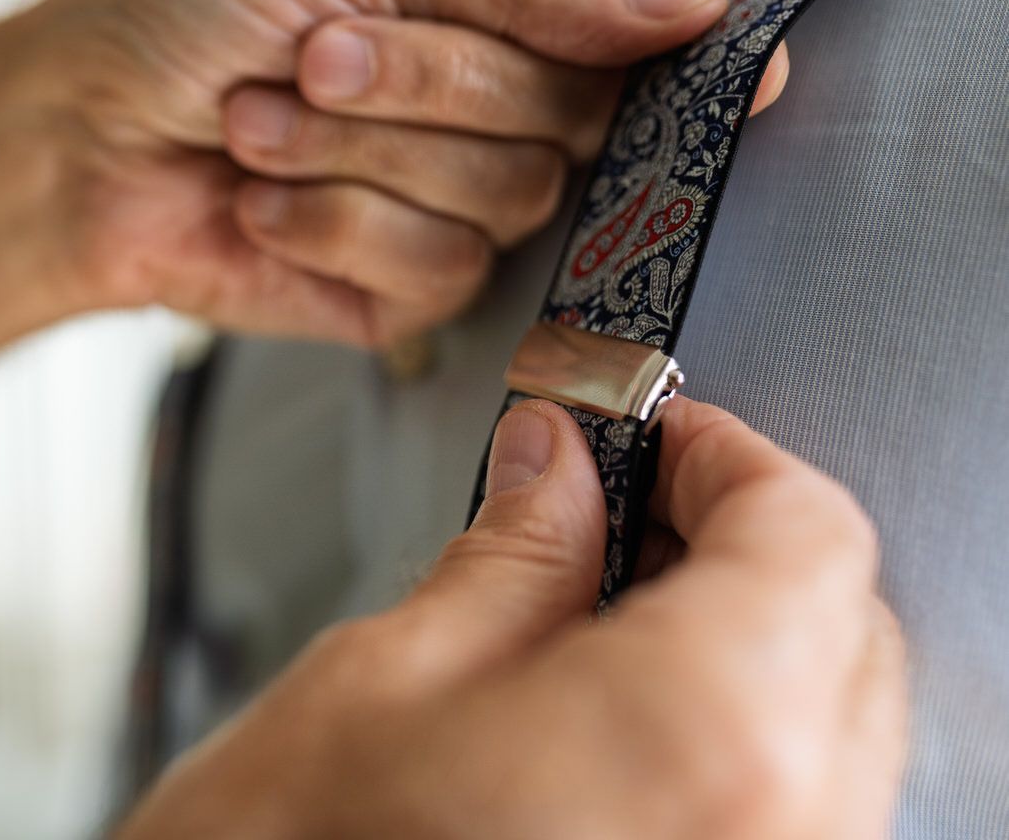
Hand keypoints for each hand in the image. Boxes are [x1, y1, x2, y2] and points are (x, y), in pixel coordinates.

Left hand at [0, 0, 788, 344]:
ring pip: (497, 200)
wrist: (70, 136)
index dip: (680, 60)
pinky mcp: (396, 299)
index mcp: (485, 23)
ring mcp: (444, 216)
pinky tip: (261, 205)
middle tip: (314, 58)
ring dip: (358, 154)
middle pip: (560, 120)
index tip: (739, 70)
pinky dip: (331, 227)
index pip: (628, 46)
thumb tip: (688, 13)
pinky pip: (432, 272)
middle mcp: (483, 122)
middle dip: (423, 83)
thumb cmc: (179, 17)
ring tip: (257, 126)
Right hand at [118, 397, 903, 839]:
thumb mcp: (389, 675)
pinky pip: (790, 813)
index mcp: (701, 738)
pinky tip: (621, 714)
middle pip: (844, 627)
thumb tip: (556, 467)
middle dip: (737, 542)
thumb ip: (513, 554)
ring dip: (742, 640)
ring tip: (606, 605)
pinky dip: (733, 740)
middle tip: (624, 503)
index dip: (729, 456)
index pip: (807, 537)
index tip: (658, 436)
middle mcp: (775, 837)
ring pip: (830, 729)